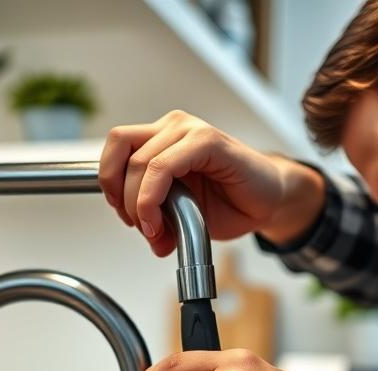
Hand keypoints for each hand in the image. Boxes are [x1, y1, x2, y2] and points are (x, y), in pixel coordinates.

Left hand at [99, 110, 324, 255]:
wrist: (267, 202)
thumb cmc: (228, 202)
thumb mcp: (179, 216)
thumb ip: (155, 219)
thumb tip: (147, 236)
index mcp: (159, 139)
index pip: (115, 148)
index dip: (110, 184)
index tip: (127, 216)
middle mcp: (172, 128)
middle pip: (120, 152)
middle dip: (121, 197)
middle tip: (140, 225)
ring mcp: (190, 130)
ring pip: (139, 162)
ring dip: (138, 204)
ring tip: (154, 229)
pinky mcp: (208, 141)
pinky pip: (163, 166)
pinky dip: (152, 198)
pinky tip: (161, 220)